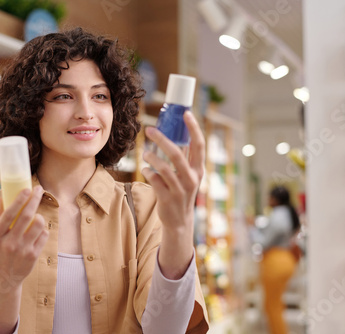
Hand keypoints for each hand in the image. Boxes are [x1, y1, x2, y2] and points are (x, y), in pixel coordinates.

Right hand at [0, 185, 47, 332]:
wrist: (3, 279)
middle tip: (39, 189)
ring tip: (36, 217)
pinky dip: (42, 230)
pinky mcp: (33, 256)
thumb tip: (3, 196)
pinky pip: (44, 235)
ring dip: (40, 216)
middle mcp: (9, 243)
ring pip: (39, 224)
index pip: (9, 214)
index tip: (27, 189)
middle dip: (35, 199)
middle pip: (26, 216)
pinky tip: (36, 232)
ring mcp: (22, 250)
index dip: (19, 199)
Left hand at [142, 111, 204, 278]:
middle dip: (162, 140)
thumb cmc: (181, 192)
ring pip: (163, 168)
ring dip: (151, 157)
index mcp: (199, 169)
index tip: (186, 113)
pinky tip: (145, 170)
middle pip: (177, 154)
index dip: (194, 128)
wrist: (179, 221)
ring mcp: (180, 190)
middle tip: (150, 129)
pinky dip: (148, 172)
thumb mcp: (188, 176)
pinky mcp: (167, 198)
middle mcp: (192, 179)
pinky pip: (154, 180)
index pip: (199, 145)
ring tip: (145, 153)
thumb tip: (175, 136)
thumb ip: (185, 158)